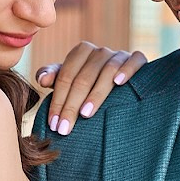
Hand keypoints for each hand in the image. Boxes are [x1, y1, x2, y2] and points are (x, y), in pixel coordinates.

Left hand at [31, 39, 146, 137]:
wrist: (122, 80)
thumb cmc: (90, 84)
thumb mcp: (70, 80)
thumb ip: (54, 77)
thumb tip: (42, 79)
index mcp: (81, 52)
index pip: (65, 77)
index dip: (58, 101)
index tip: (54, 124)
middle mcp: (99, 51)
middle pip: (83, 77)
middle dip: (72, 105)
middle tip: (65, 128)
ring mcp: (119, 54)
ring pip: (107, 71)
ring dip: (95, 93)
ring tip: (86, 114)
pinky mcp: (138, 60)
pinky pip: (134, 61)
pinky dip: (126, 70)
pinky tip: (119, 83)